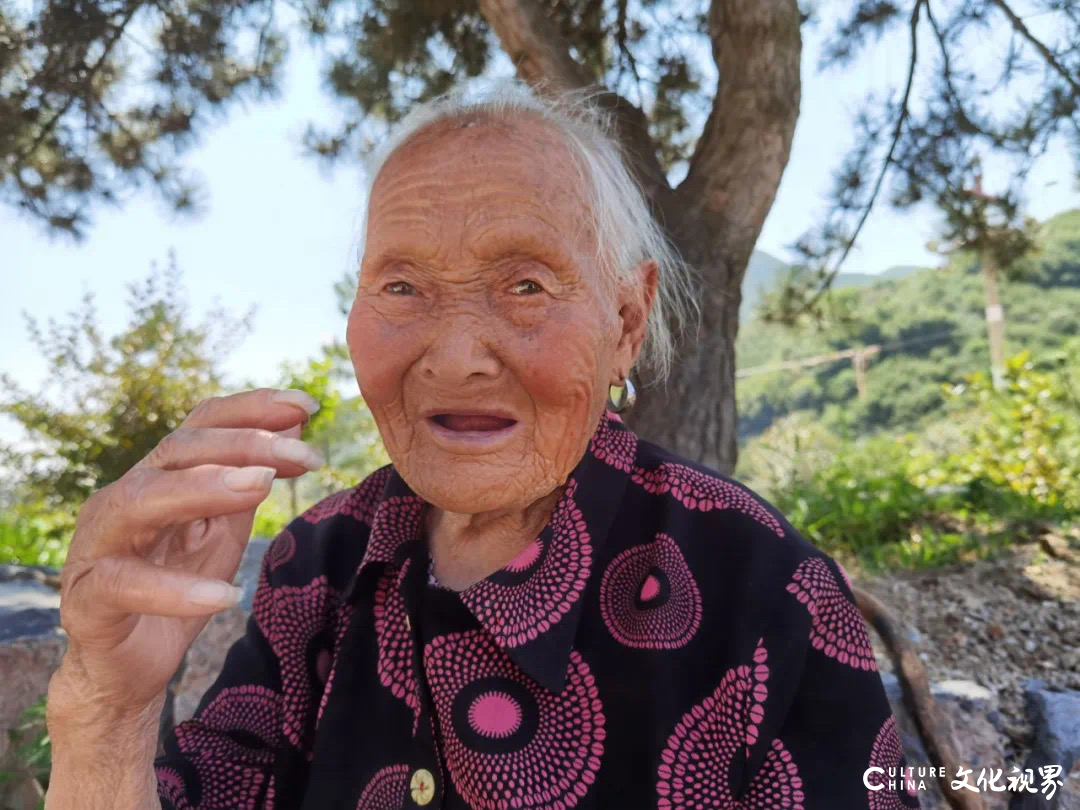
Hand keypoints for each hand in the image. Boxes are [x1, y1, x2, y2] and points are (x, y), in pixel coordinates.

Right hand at [50, 388, 323, 712]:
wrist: (127, 668)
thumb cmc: (178, 585)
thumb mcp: (226, 527)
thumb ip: (251, 478)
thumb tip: (294, 420)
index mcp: (158, 477)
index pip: (202, 425)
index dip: (252, 409)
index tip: (308, 405)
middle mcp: (123, 499)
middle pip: (178, 451)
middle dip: (244, 445)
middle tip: (306, 452)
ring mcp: (99, 545)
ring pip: (140, 500)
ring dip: (204, 488)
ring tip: (261, 487)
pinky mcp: (88, 599)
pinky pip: (125, 585)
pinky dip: (176, 588)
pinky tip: (226, 595)